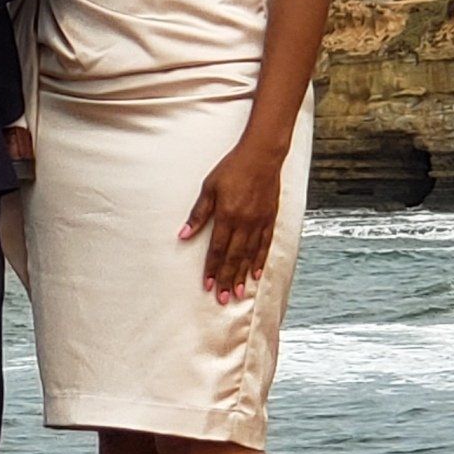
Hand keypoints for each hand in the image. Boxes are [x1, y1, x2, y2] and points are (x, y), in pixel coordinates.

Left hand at [180, 137, 283, 301]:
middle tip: (223, 299)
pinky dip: (260, 260)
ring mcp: (259, 222)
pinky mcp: (270, 218)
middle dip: (227, 279)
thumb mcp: (209, 188)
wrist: (262, 155)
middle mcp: (244, 222)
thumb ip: (198, 214)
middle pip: (234, 257)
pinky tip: (256, 273)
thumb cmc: (232, 168)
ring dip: (242, 275)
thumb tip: (183, 235)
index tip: (207, 285)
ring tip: (238, 292)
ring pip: (250, 255)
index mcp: (227, 215)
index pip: (217, 249)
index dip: (212, 269)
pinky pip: (265, 244)